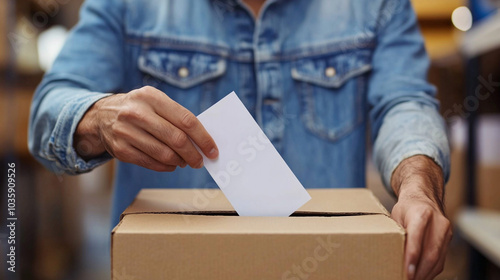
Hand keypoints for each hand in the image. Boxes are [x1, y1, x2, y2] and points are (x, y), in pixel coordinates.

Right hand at [73, 86, 217, 170]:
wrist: (102, 115)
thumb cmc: (140, 109)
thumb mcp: (155, 102)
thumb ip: (177, 116)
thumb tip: (202, 140)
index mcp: (151, 97)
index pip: (186, 120)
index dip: (203, 138)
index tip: (212, 150)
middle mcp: (137, 113)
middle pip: (176, 139)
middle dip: (193, 154)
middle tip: (200, 161)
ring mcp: (126, 132)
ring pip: (164, 154)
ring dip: (180, 161)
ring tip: (185, 161)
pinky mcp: (120, 149)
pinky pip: (151, 163)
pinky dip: (166, 167)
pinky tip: (172, 164)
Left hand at [390, 156, 451, 279]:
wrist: (424, 197)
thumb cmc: (406, 208)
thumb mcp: (396, 216)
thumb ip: (397, 233)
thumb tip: (392, 256)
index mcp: (421, 213)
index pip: (417, 238)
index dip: (412, 257)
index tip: (407, 271)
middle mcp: (438, 222)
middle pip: (431, 252)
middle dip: (419, 271)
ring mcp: (446, 231)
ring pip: (438, 259)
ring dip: (425, 274)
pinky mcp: (449, 239)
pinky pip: (441, 259)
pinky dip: (431, 270)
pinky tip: (421, 275)